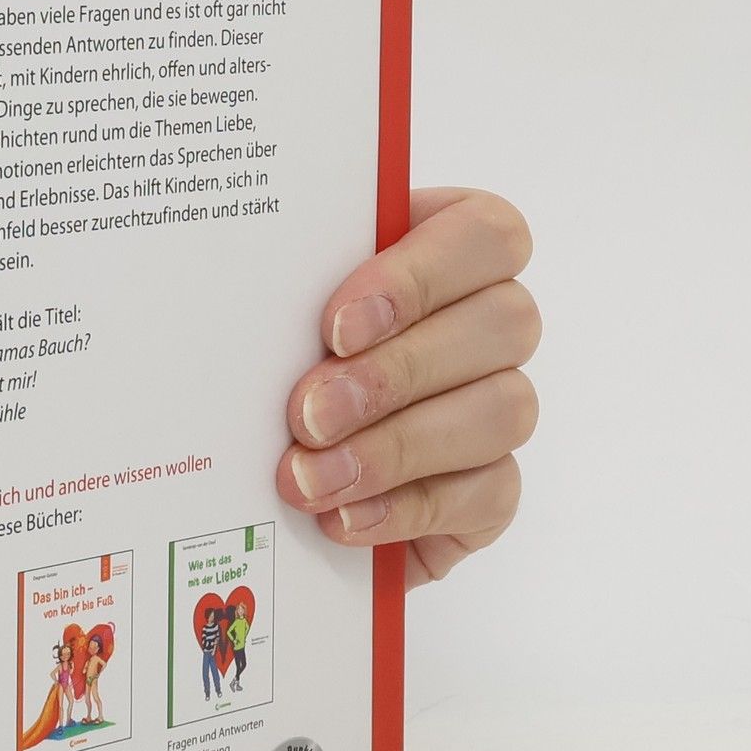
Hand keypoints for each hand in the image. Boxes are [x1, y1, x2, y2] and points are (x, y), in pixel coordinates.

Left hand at [276, 189, 538, 586]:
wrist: (267, 483)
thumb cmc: (274, 367)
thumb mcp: (272, 318)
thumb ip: (284, 291)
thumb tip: (246, 289)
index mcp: (445, 249)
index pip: (486, 233)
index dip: (419, 277)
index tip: (336, 326)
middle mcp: (489, 321)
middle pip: (504, 322)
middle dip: (394, 374)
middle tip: (306, 415)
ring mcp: (499, 404)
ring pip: (502, 410)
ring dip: (396, 448)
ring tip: (310, 478)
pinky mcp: (492, 487)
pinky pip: (487, 493)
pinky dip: (407, 508)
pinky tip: (344, 517)